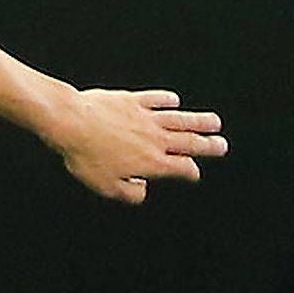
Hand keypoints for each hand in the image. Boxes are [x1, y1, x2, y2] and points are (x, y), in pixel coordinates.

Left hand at [46, 87, 226, 202]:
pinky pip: (156, 99)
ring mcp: (146, 117)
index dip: (190, 172)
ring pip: (181, 119)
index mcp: (151, 162)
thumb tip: (143, 191)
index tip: (193, 174)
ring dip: (199, 121)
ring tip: (214, 122)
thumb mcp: (106, 186)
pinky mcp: (133, 100)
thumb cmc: (85, 155)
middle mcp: (155, 139)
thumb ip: (129, 193)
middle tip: (222, 145)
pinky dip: (167, 100)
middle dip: (208, 145)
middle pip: (189, 142)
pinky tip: (174, 101)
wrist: (71, 122)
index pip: (181, 168)